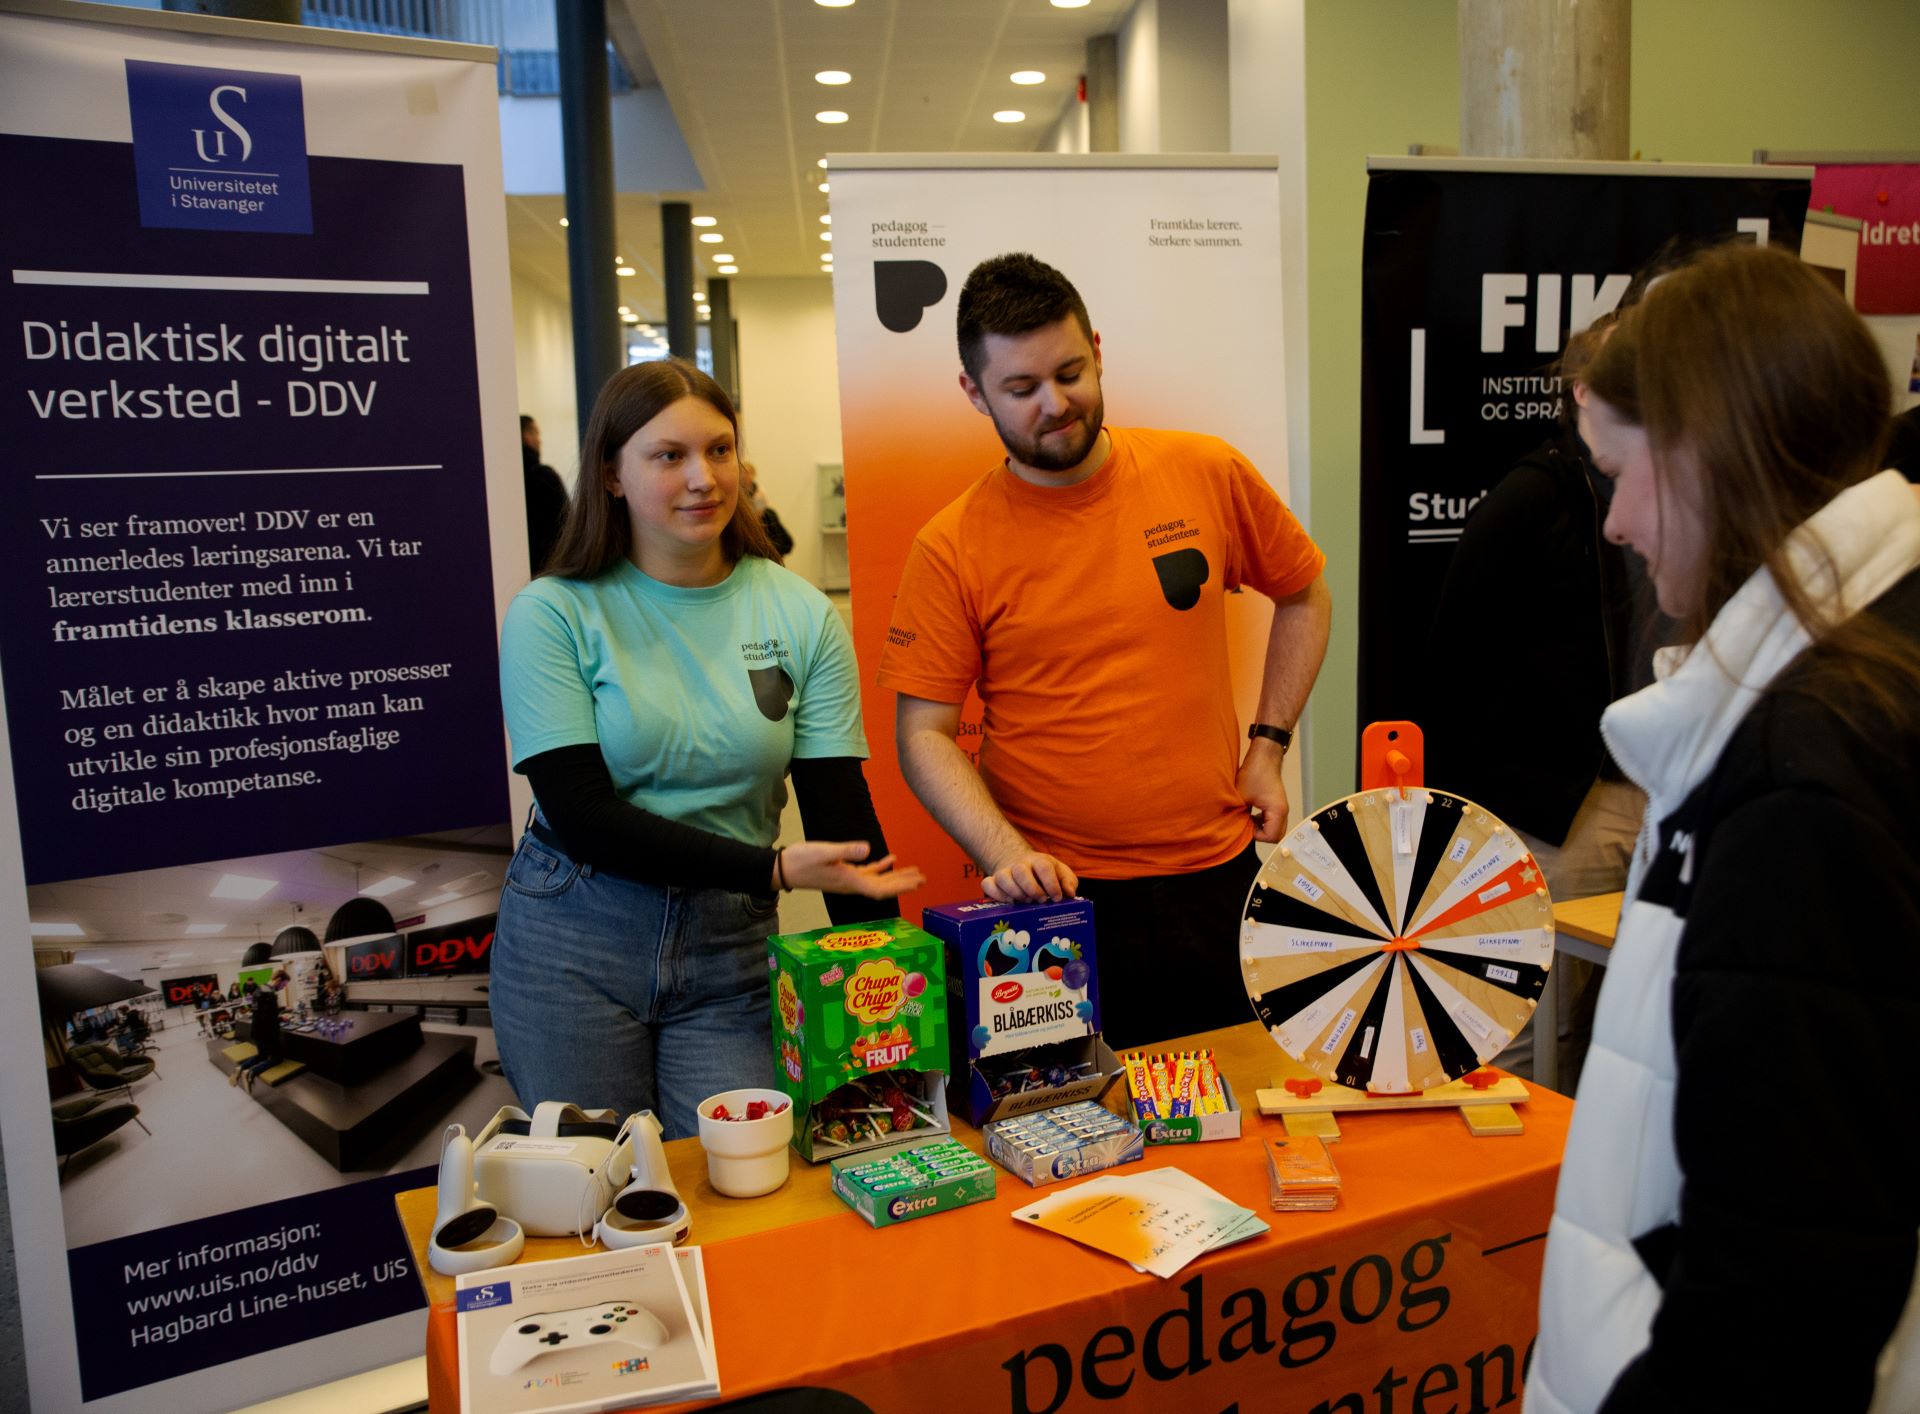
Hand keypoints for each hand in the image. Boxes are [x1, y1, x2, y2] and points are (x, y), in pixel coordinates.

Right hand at [778, 841, 925, 898]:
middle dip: (904, 883)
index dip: (900, 886)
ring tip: (914, 872)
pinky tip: (891, 859)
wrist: (783, 869)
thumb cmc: (801, 861)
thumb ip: (846, 851)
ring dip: (896, 876)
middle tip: (924, 879)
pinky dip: (880, 867)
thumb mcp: (824, 852)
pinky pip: (867, 873)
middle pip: (884, 887)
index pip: (880, 889)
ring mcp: (848, 880)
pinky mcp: (843, 873)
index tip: (917, 883)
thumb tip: (868, 849)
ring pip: (878, 881)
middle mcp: (852, 885)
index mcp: (850, 882)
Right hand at [981, 849, 1078, 903]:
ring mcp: (1005, 872)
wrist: (1021, 863)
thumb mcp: (1060, 873)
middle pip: (1021, 871)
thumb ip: (1068, 882)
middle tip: (1040, 900)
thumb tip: (1069, 894)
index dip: (1051, 884)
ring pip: (1003, 878)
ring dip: (1015, 892)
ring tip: (1026, 901)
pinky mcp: (993, 880)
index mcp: (1039, 860)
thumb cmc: (1044, 873)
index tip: (1057, 898)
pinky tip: (1010, 902)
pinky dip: (997, 895)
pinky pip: (987, 885)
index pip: (1044, 867)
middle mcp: (1020, 864)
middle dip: (1032, 889)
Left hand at [1237, 741, 1290, 842]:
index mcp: (1277, 811)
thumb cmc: (1254, 773)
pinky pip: (1274, 821)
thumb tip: (1234, 829)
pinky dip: (1264, 821)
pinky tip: (1252, 813)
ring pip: (1275, 828)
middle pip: (1276, 835)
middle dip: (1261, 834)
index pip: (1271, 837)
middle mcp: (1284, 811)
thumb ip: (1239, 816)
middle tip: (1248, 825)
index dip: (1256, 835)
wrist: (1263, 757)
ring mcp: (1282, 807)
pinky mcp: (1278, 804)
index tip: (1246, 826)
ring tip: (1249, 819)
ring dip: (1262, 828)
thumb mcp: (1241, 797)